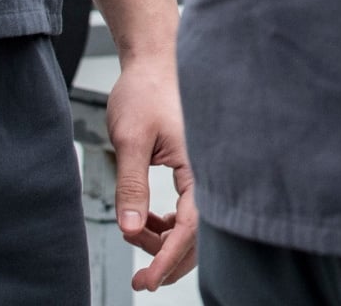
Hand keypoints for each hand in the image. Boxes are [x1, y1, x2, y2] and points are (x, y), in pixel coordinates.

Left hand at [104, 51, 200, 288]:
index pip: (191, 225)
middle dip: (169, 259)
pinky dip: (168, 225)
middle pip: (200, 234)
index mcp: (200, 163)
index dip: (169, 257)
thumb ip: (132, 186)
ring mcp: (204, 170)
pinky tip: (149, 223)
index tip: (148, 279)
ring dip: (167, 242)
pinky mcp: (195, 168)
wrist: (154, 60)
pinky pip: (189, 210)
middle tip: (140, 279)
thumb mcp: (131, 140)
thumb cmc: (147, 90)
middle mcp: (209, 169)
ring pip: (194, 225)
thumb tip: (131, 228)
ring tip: (136, 238)